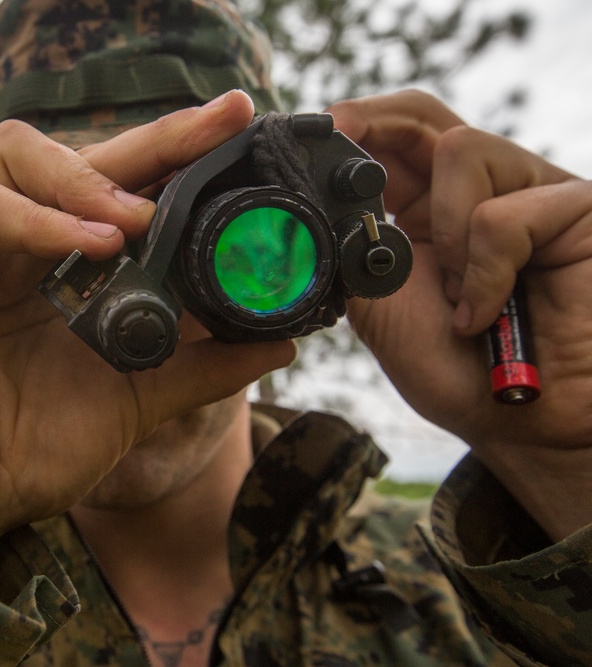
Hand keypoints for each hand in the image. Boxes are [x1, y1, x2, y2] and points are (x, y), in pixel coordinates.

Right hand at [0, 91, 295, 572]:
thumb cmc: (30, 449)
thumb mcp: (133, 400)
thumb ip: (200, 367)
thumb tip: (280, 343)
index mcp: (57, 265)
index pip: (116, 185)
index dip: (173, 154)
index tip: (237, 133)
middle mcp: (13, 245)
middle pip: (77, 155)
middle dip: (154, 137)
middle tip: (221, 123)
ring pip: (14, 158)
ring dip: (88, 177)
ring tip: (142, 218)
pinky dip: (37, 218)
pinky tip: (94, 244)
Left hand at [330, 91, 591, 538]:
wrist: (523, 424)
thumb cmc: (458, 371)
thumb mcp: (379, 308)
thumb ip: (351, 251)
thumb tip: (313, 207)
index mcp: (424, 212)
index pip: (388, 143)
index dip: (350, 127)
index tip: (310, 132)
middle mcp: (474, 191)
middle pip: (424, 114)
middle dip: (376, 120)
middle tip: (342, 133)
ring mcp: (527, 191)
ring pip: (460, 149)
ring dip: (442, 231)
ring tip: (457, 296)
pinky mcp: (574, 207)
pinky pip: (501, 213)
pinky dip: (483, 271)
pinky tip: (488, 311)